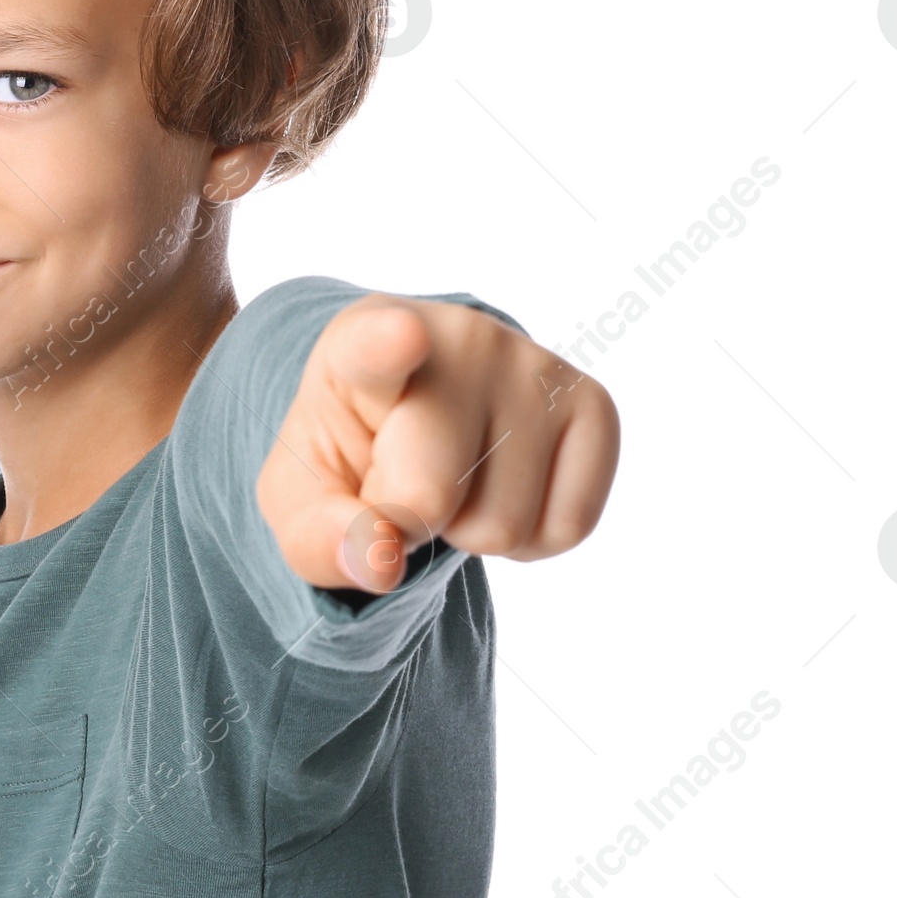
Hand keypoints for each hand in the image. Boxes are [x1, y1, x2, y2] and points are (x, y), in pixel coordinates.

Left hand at [254, 295, 619, 593]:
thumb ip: (319, 537)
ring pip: (505, 525)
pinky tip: (502, 487)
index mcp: (359, 344)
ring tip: (454, 475)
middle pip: (432, 496)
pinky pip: (567, 527)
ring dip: (470, 531)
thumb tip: (381, 562)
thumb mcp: (303, 501)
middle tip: (400, 480)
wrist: (414, 421)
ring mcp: (535, 363)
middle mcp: (459, 337)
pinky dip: (530, 541)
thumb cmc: (351, 456)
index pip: (374, 346)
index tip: (396, 336)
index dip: (386, 345)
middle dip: (410, 522)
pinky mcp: (593, 403)